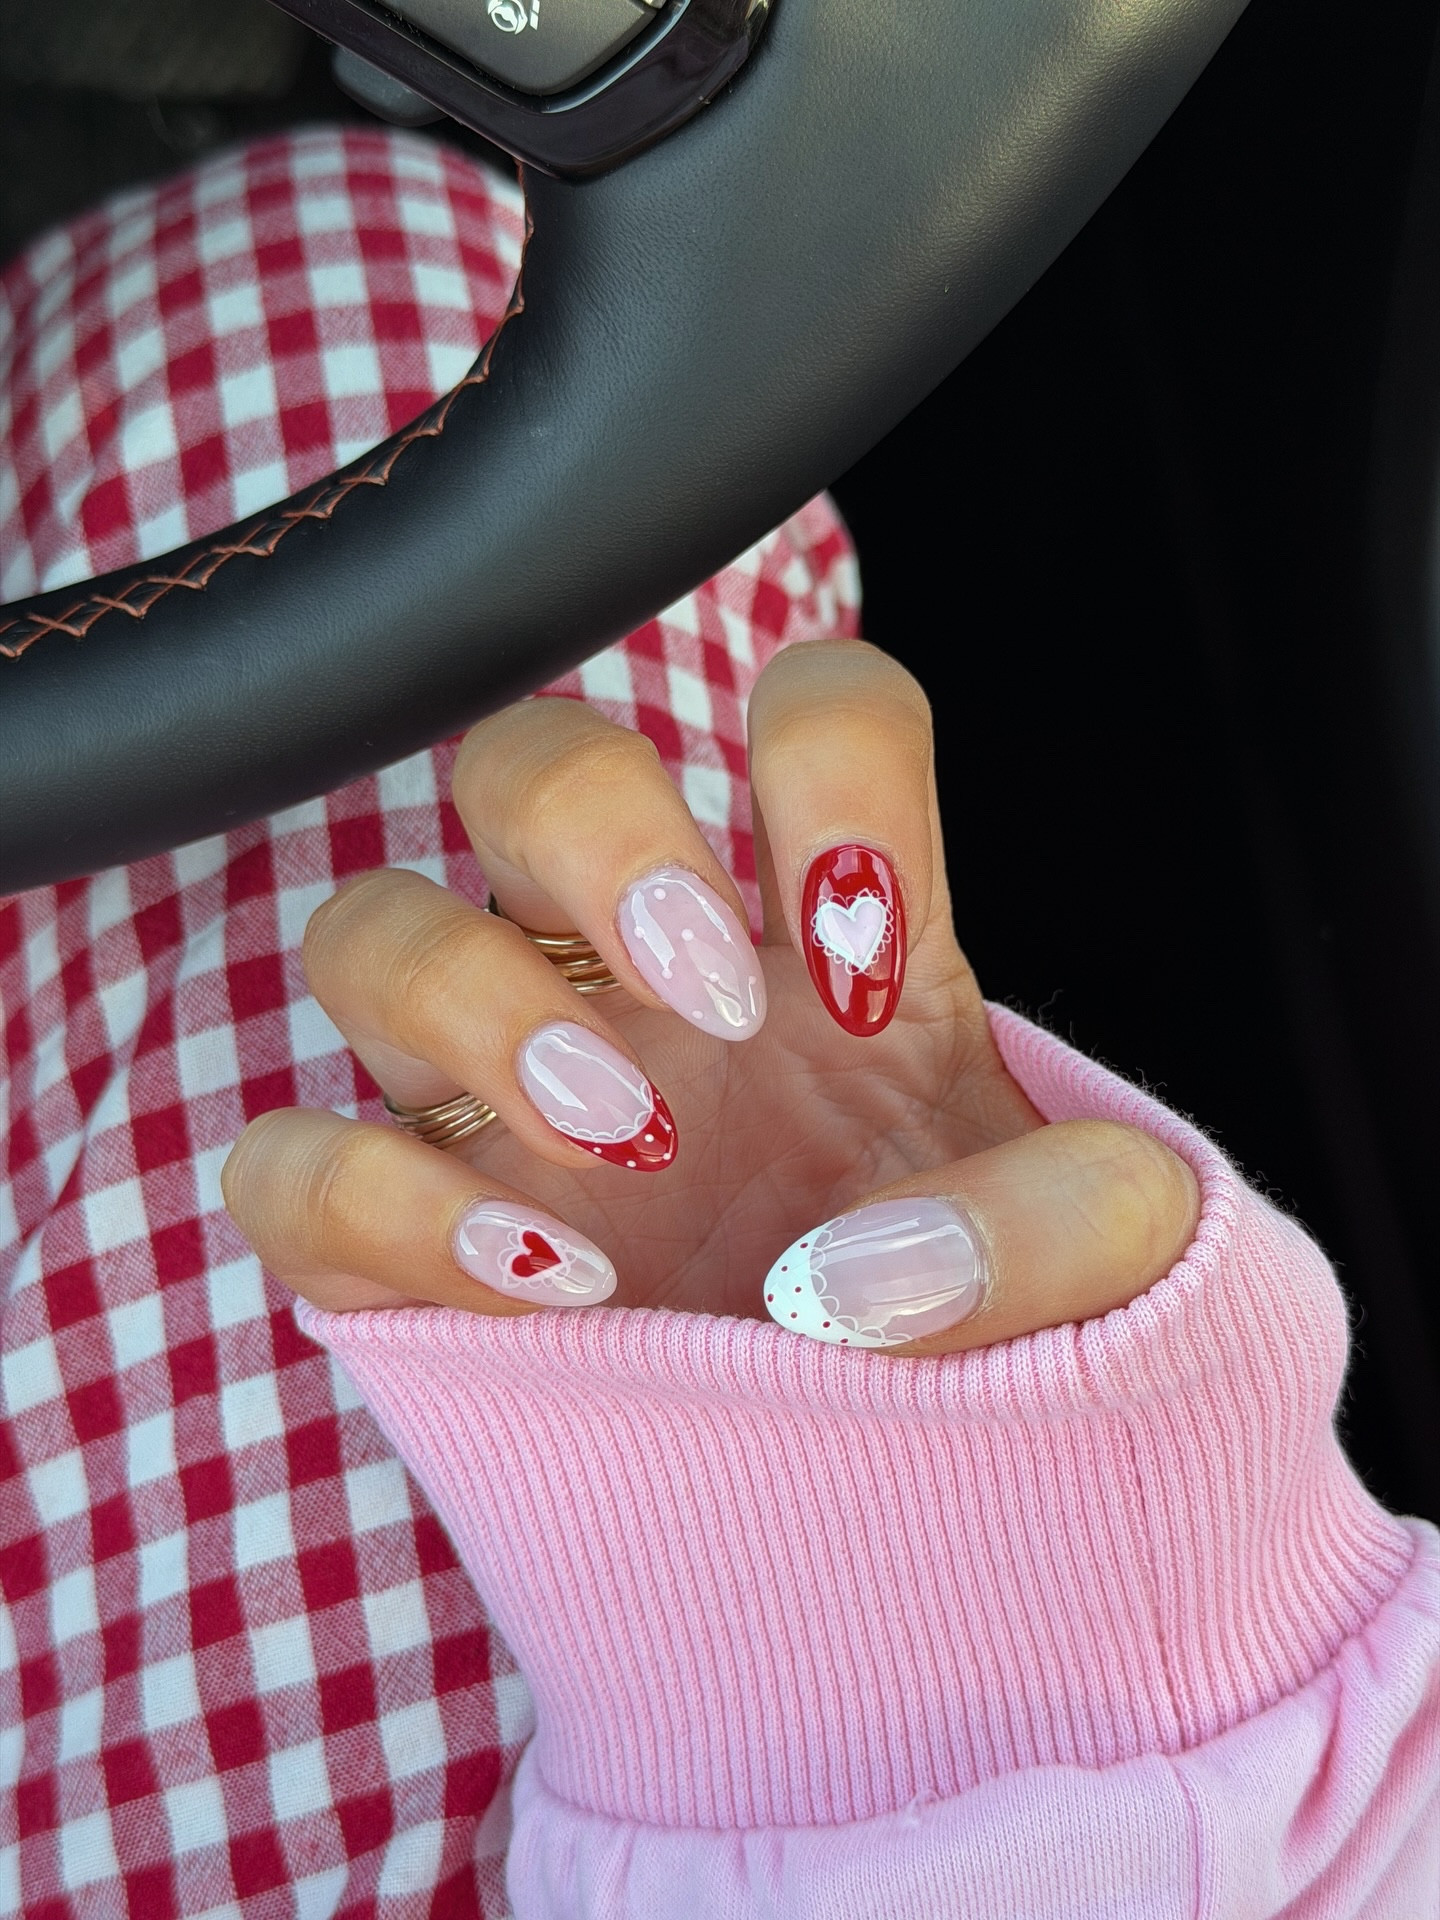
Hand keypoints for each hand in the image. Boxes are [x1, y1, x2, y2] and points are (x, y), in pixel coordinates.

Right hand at [222, 642, 1197, 1354]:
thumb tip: (871, 1266)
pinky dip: (375, 1202)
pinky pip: (290, 1165)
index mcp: (818, 937)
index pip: (812, 720)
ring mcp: (503, 1102)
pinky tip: (536, 1287)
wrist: (890, 1500)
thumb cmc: (993, 1339)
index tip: (861, 949)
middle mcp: (638, 984)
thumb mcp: (1107, 1271)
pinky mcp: (404, 1238)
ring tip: (625, 1144)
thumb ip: (1074, 1218)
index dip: (826, 765)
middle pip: (528, 758)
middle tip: (708, 1002)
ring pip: (370, 930)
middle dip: (594, 831)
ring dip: (475, 1005)